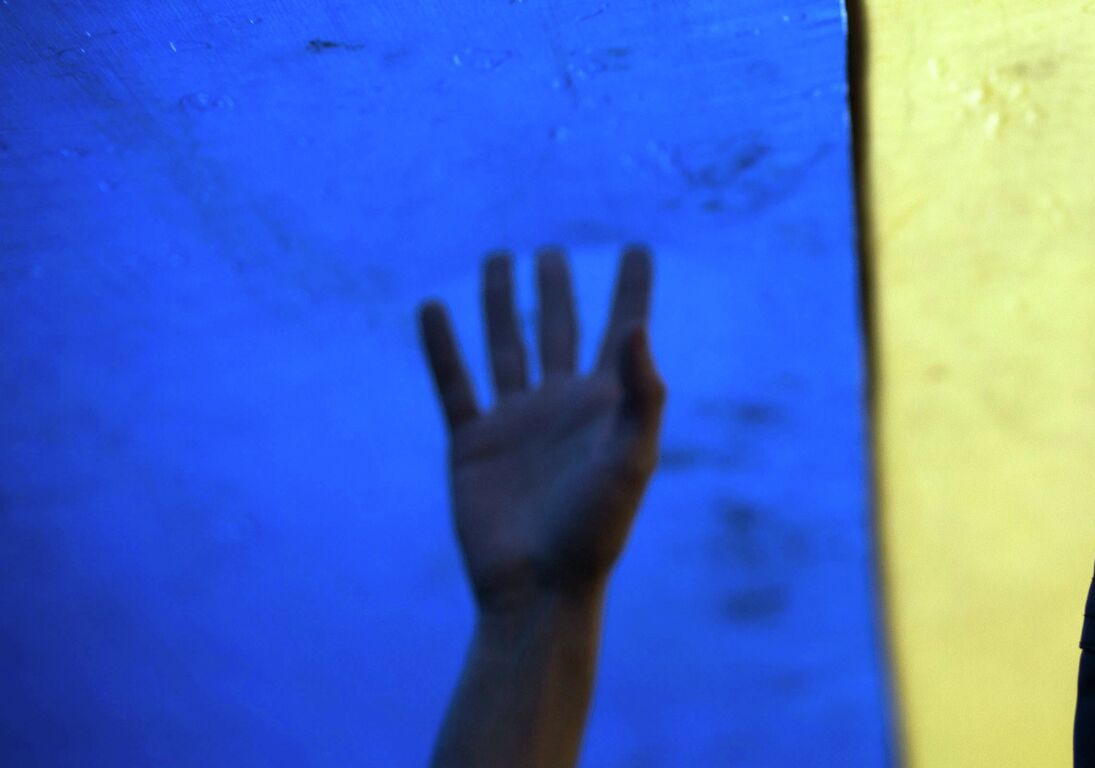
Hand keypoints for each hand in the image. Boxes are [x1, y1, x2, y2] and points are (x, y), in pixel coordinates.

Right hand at [418, 245, 666, 609]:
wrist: (539, 589)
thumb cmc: (596, 531)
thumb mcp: (631, 459)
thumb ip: (640, 393)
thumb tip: (637, 326)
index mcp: (606, 405)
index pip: (624, 331)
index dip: (632, 289)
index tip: (637, 246)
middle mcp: (561, 406)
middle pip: (559, 328)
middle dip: (556, 288)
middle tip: (552, 249)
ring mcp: (516, 423)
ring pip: (506, 345)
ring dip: (500, 302)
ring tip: (498, 257)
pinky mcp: (472, 445)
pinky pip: (454, 384)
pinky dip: (441, 347)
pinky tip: (432, 308)